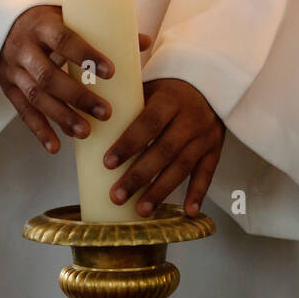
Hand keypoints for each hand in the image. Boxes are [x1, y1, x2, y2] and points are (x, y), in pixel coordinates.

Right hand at [0, 4, 149, 153]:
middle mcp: (24, 48)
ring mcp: (13, 69)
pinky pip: (22, 111)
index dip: (86, 55)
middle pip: (48, 76)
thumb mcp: (70, 16)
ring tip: (85, 133)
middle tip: (106, 113)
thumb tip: (145, 42)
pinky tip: (56, 147)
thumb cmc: (48, 19)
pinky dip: (39, 130)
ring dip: (61, 117)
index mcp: (42, 25)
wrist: (4, 21)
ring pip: (35, 97)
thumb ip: (103, 30)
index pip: (64, 40)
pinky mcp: (8, 87)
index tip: (111, 72)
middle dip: (78, 97)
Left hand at [104, 77, 224, 216]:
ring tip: (141, 210)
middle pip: (163, 150)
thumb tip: (83, 127)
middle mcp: (190, 118)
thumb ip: (126, 106)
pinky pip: (207, 174)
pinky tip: (188, 212)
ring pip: (182, 166)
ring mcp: (205, 136)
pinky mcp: (215, 149)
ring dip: (161, 190)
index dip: (128, 144)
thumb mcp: (150, 88)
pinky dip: (198, 193)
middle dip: (139, 176)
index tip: (108, 163)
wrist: (210, 85)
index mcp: (170, 99)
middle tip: (117, 196)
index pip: (148, 123)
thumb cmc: (169, 89)